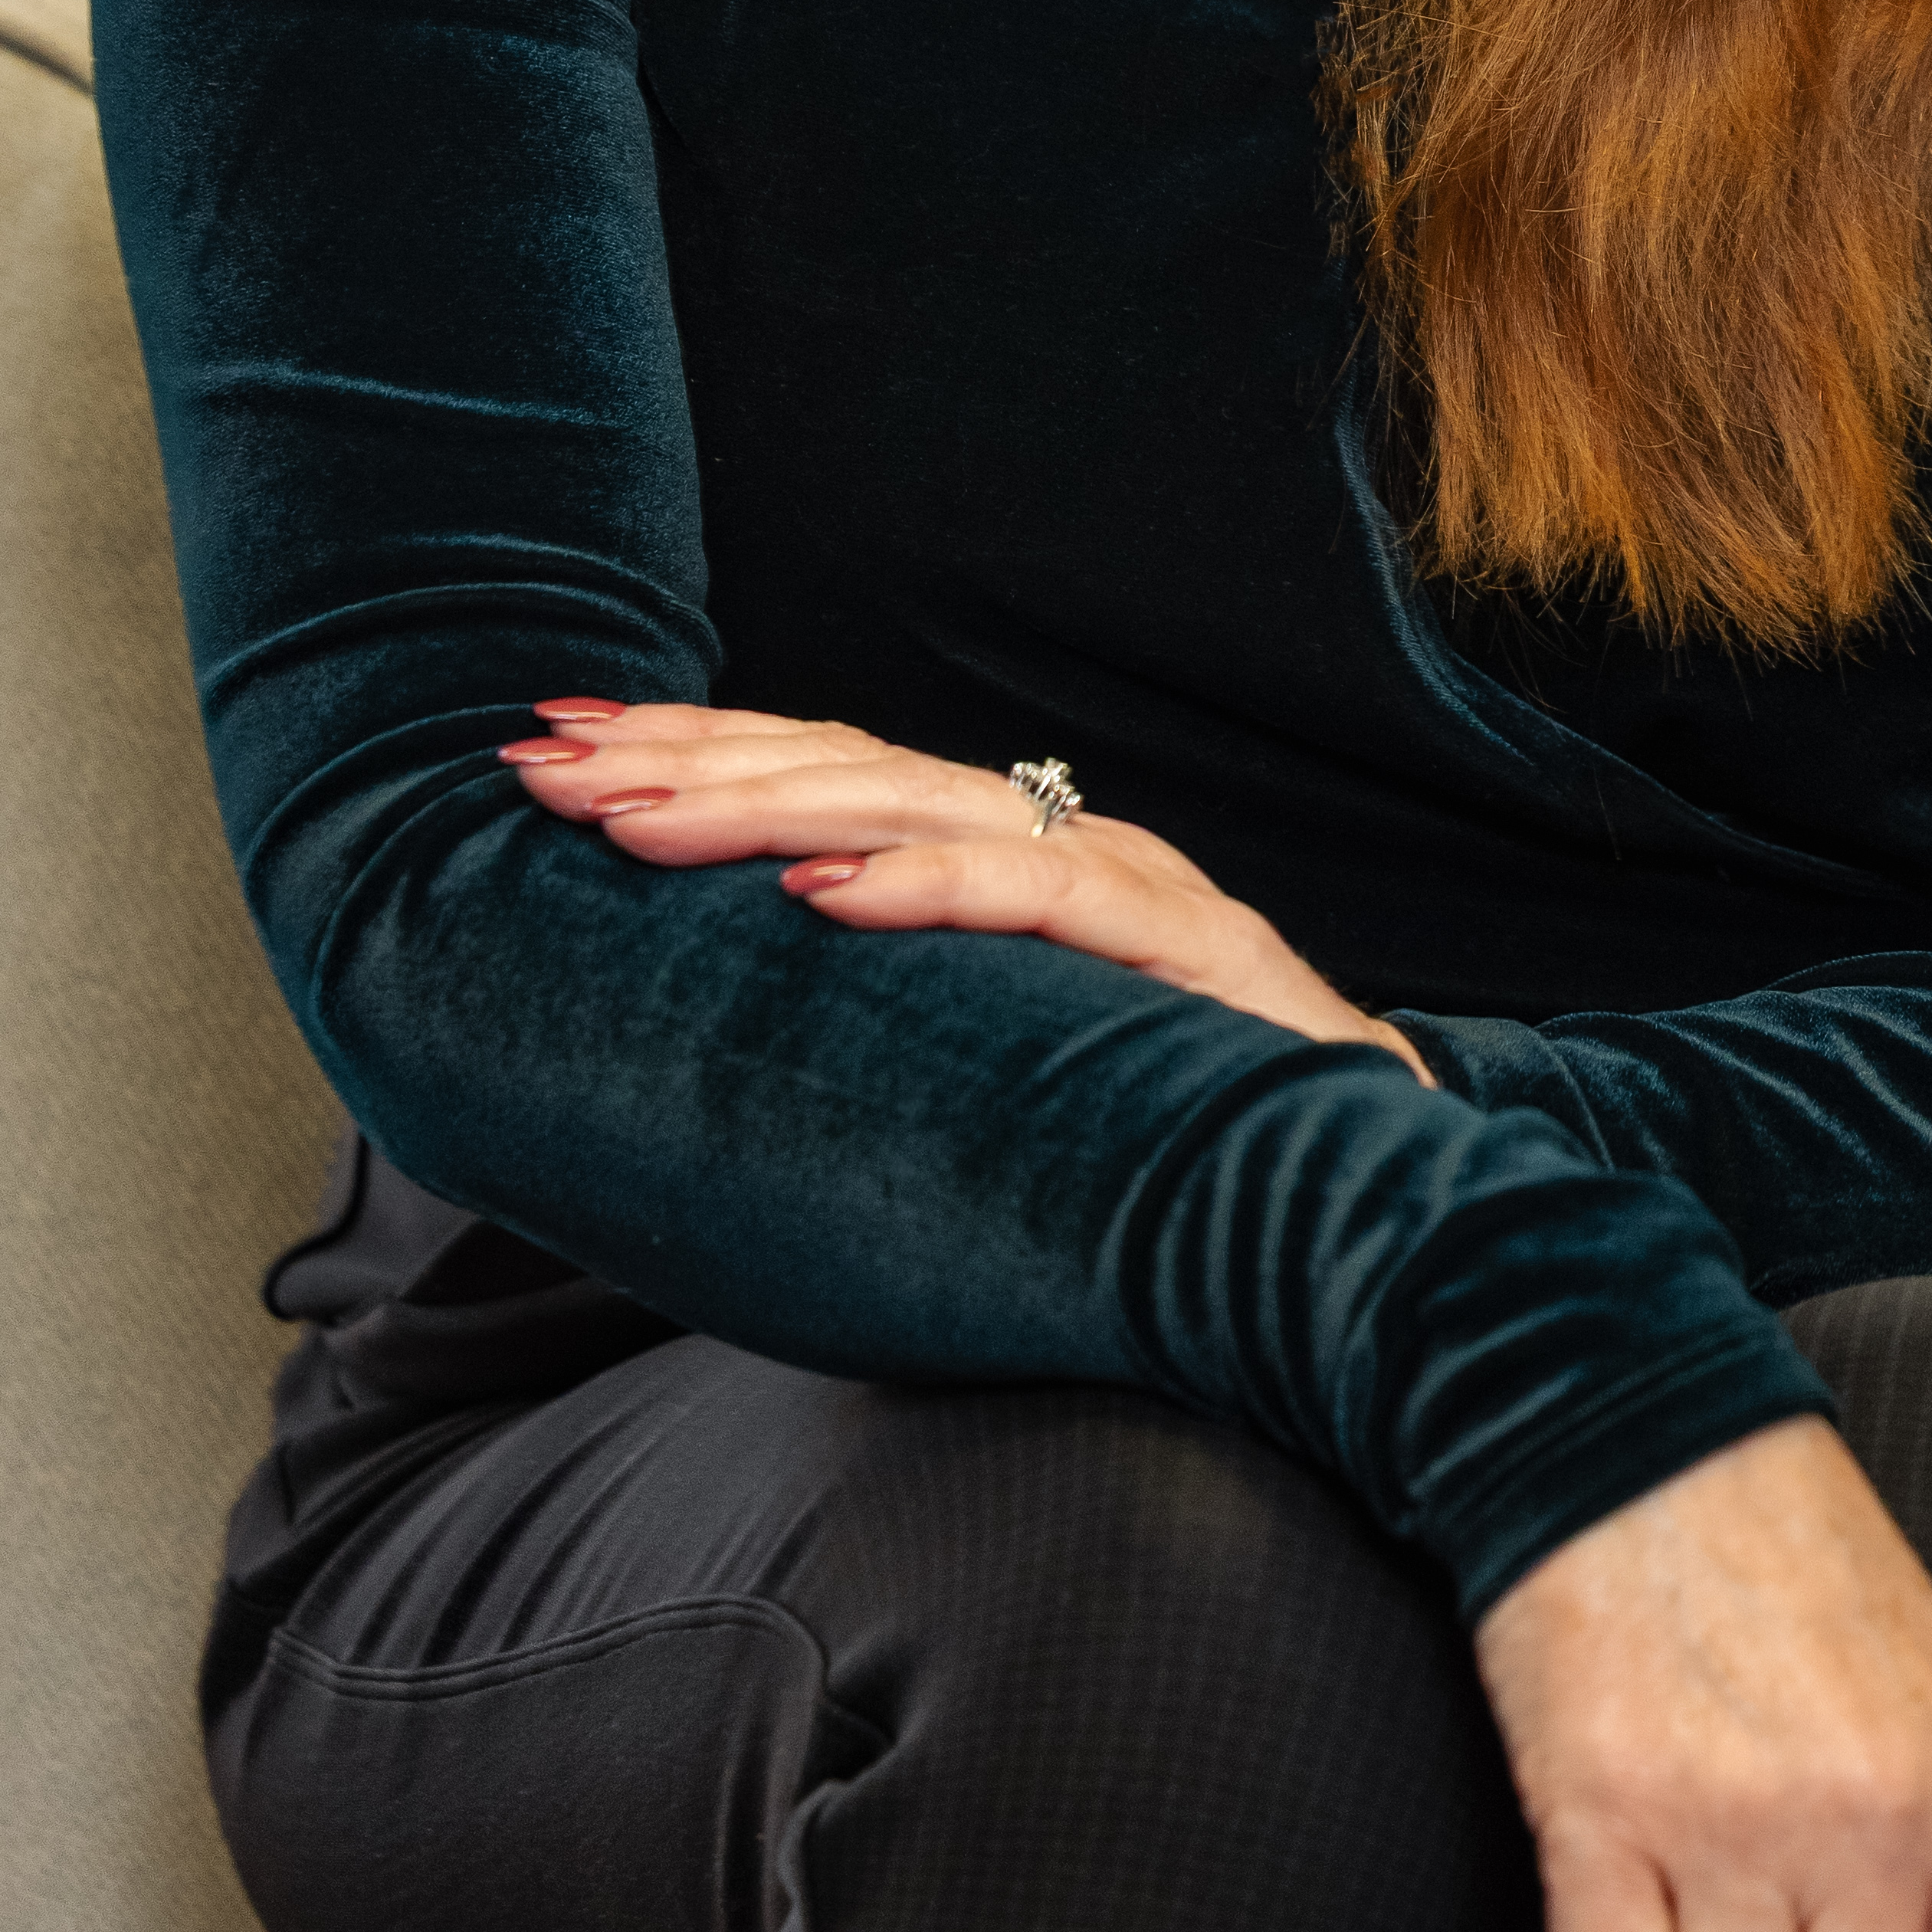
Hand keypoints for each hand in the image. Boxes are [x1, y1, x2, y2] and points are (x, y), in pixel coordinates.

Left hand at [497, 702, 1432, 1078]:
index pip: (827, 781)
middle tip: (540, 757)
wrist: (1390, 1188)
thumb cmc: (1182, 1135)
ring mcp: (1134, 889)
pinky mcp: (1192, 954)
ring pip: (926, 813)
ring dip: (765, 806)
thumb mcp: (1007, 1069)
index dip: (688, 752)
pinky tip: (823, 890)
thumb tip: (704, 1041)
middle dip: (684, 760)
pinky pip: (1046, 901)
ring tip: (632, 815)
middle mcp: (1066, 845)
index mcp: (1015, 862)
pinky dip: (929, 887)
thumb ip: (891, 1032)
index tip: (549, 743)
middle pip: (851, 772)